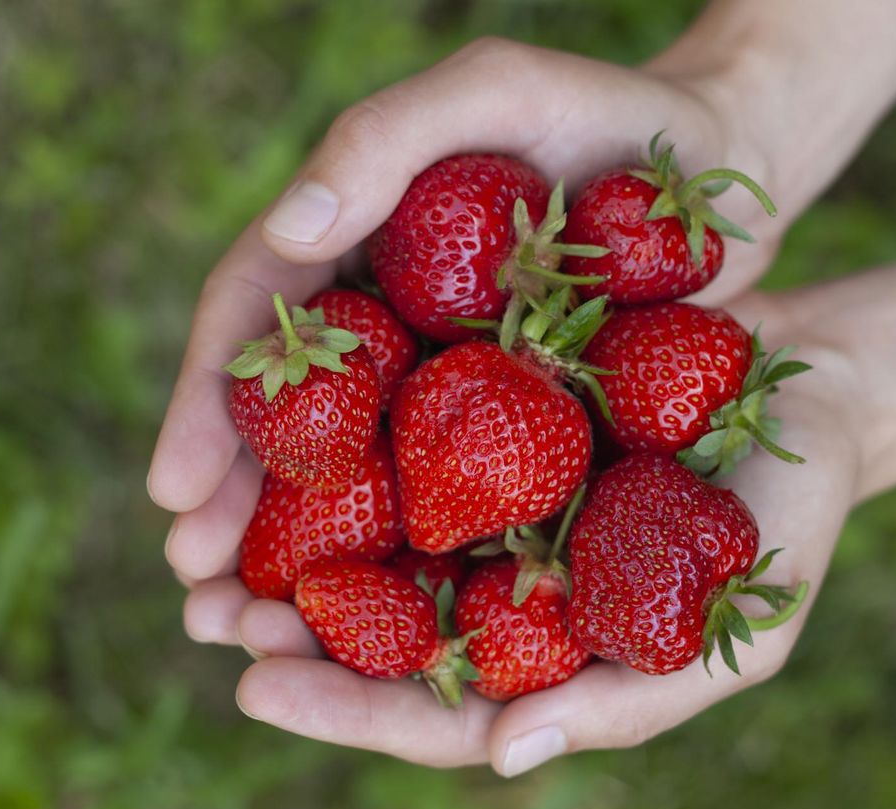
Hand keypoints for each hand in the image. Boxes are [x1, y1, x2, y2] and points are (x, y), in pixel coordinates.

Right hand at [149, 36, 782, 638]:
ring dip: (298, 552)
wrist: (719, 171)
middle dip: (234, 505)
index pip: (256, 322)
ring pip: (354, 470)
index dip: (207, 405)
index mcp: (353, 241)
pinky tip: (376, 616)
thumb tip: (287, 230)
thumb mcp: (492, 92)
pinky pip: (445, 489)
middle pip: (289, 417)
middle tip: (198, 594)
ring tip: (252, 629)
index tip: (176, 490)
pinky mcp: (510, 420)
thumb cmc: (607, 118)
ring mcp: (441, 375)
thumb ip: (382, 141)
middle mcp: (384, 319)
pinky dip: (401, 550)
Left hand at [230, 286, 861, 774]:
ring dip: (289, 545)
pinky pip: (408, 435)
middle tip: (205, 616)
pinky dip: (344, 445)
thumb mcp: (728, 628)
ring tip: (205, 543)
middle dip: (288, 632)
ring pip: (376, 535)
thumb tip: (505, 753)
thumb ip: (622, 699)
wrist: (810, 390)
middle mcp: (502, 579)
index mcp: (542, 649)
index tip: (255, 689)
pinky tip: (282, 434)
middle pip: (379, 626)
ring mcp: (493, 500)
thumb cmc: (783, 524)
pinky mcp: (492, 419)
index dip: (343, 706)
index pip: (428, 703)